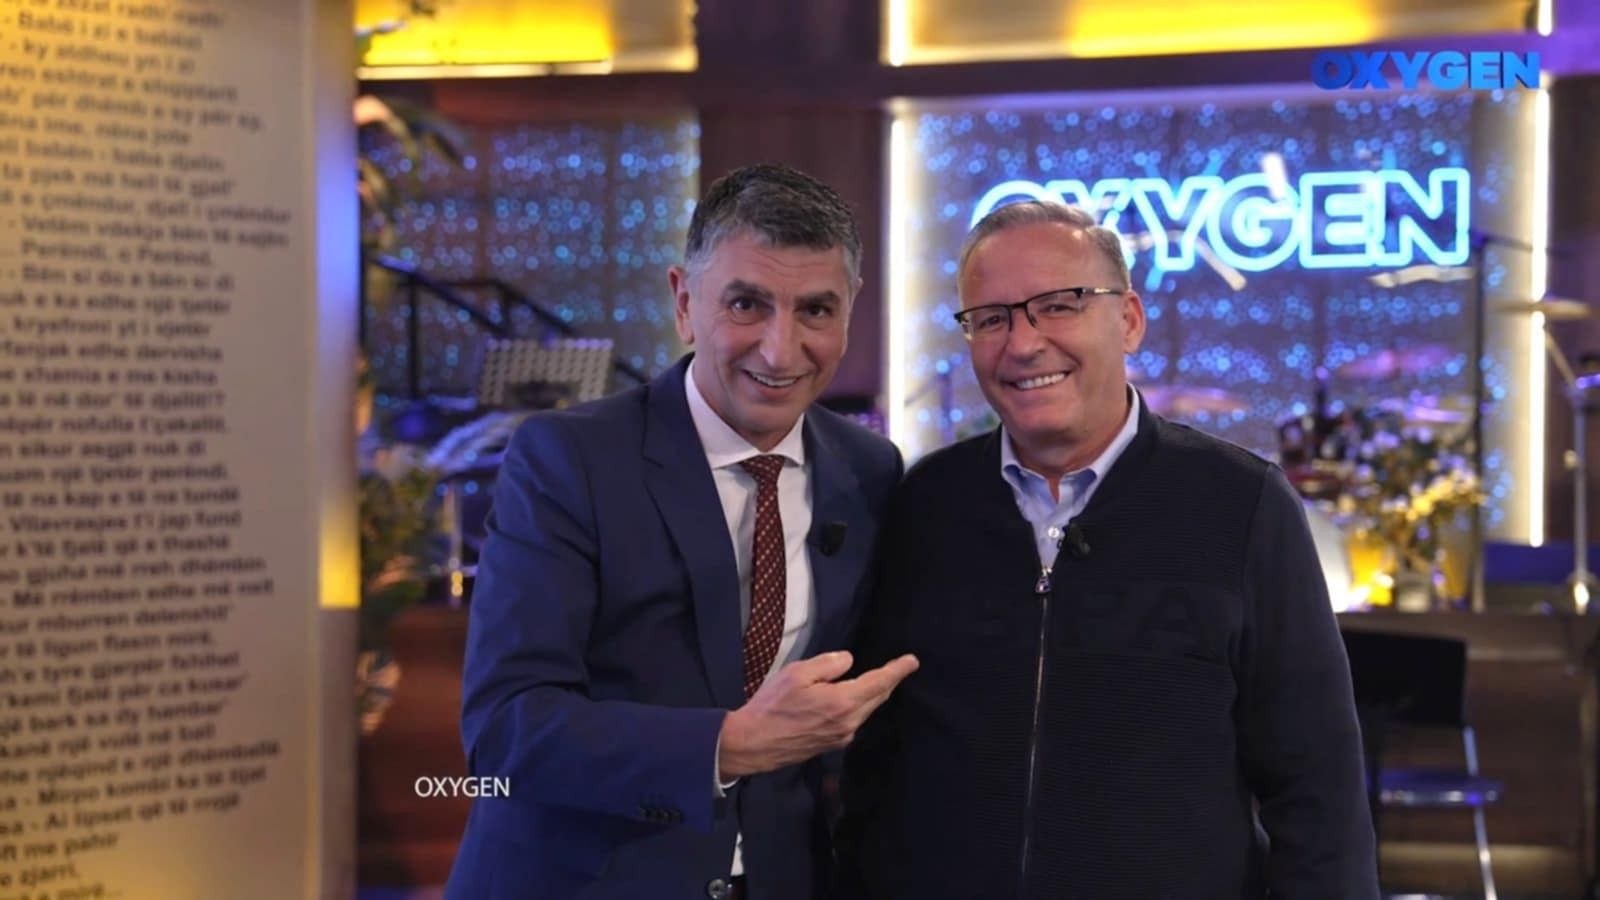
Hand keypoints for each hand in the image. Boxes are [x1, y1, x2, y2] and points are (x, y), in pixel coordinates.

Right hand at [716, 651, 918, 778]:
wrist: (752, 744)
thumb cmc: (772, 705)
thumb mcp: (797, 673)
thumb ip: (828, 664)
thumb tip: (849, 662)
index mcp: (843, 702)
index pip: (879, 682)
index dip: (897, 670)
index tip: (912, 661)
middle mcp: (849, 723)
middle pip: (877, 698)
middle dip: (888, 682)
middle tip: (898, 667)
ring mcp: (841, 737)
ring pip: (866, 711)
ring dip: (873, 695)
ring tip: (874, 680)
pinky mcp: (831, 745)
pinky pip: (853, 721)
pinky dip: (858, 707)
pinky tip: (850, 700)